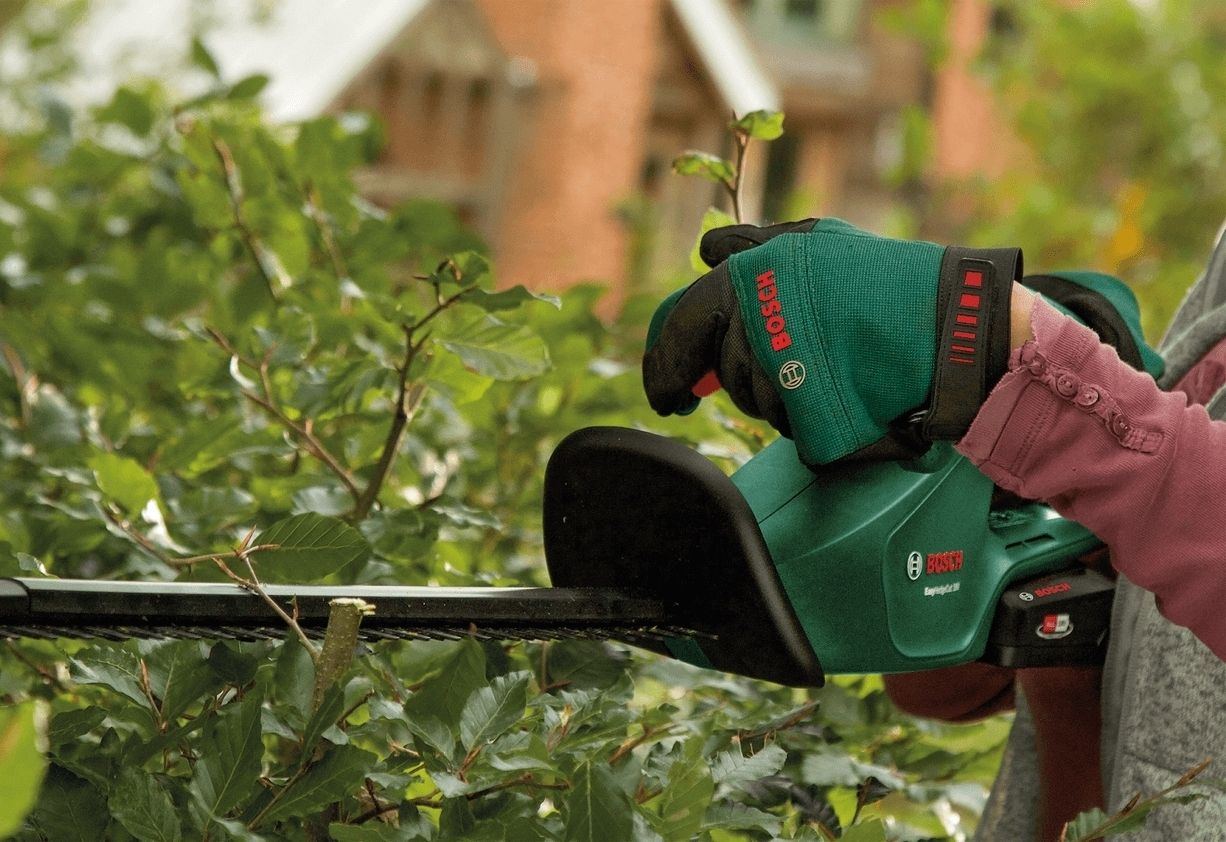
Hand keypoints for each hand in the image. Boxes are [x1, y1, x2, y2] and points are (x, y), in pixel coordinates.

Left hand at [643, 219, 1022, 465]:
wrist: (955, 326)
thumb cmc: (884, 280)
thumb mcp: (815, 241)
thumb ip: (750, 245)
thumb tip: (702, 255)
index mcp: (746, 276)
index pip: (676, 328)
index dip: (664, 364)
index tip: (669, 391)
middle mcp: (755, 324)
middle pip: (722, 372)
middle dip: (742, 375)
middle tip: (788, 363)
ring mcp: (782, 375)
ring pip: (757, 403)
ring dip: (785, 393)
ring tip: (835, 363)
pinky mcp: (810, 420)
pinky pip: (793, 431)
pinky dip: (815, 420)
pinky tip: (848, 393)